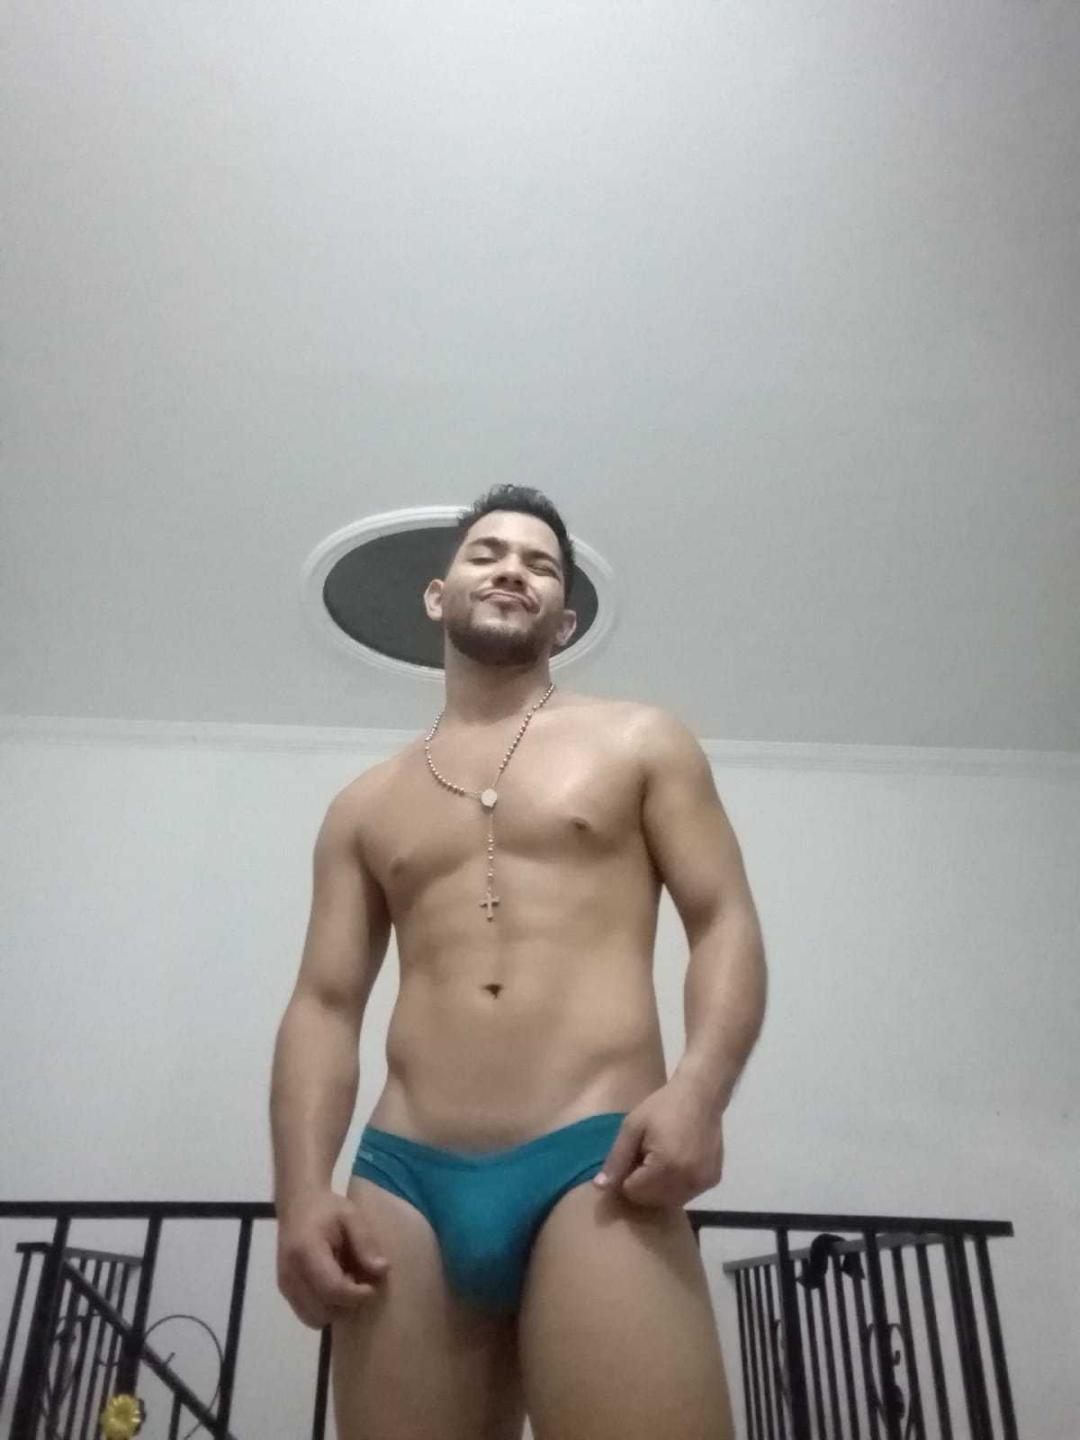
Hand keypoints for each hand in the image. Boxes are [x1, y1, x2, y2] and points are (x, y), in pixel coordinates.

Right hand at [276, 1190, 390, 1328]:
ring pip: (314, 1317)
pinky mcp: (284, 1290)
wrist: (298, 1204)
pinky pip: (306, 1313)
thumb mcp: (351, 1216)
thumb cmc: (327, 1208)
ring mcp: (284, 1284)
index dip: (356, 1295)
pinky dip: (323, 1307)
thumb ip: (365, 1243)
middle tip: (359, 1282)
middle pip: (323, 1310)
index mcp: (306, 1251)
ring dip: (335, 1308)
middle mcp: (291, 1273)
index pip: (332, 1289)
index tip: (372, 1287)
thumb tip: (382, 1271)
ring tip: (345, 1283)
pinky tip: (332, 1286)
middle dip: (346, 1303)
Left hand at [594, 1073, 725, 1207]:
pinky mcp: (712, 1180)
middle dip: (642, 1185)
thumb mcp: (633, 1127)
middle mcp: (687, 1181)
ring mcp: (703, 1182)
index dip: (626, 1178)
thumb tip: (600, 1188)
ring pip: (669, 1201)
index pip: (634, 1193)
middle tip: (644, 1157)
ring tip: (659, 1159)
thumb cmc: (663, 1106)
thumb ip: (617, 1159)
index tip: (631, 1157)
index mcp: (666, 1167)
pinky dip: (676, 1185)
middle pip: (652, 1201)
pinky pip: (686, 1194)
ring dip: (659, 1189)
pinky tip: (676, 1162)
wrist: (702, 1094)